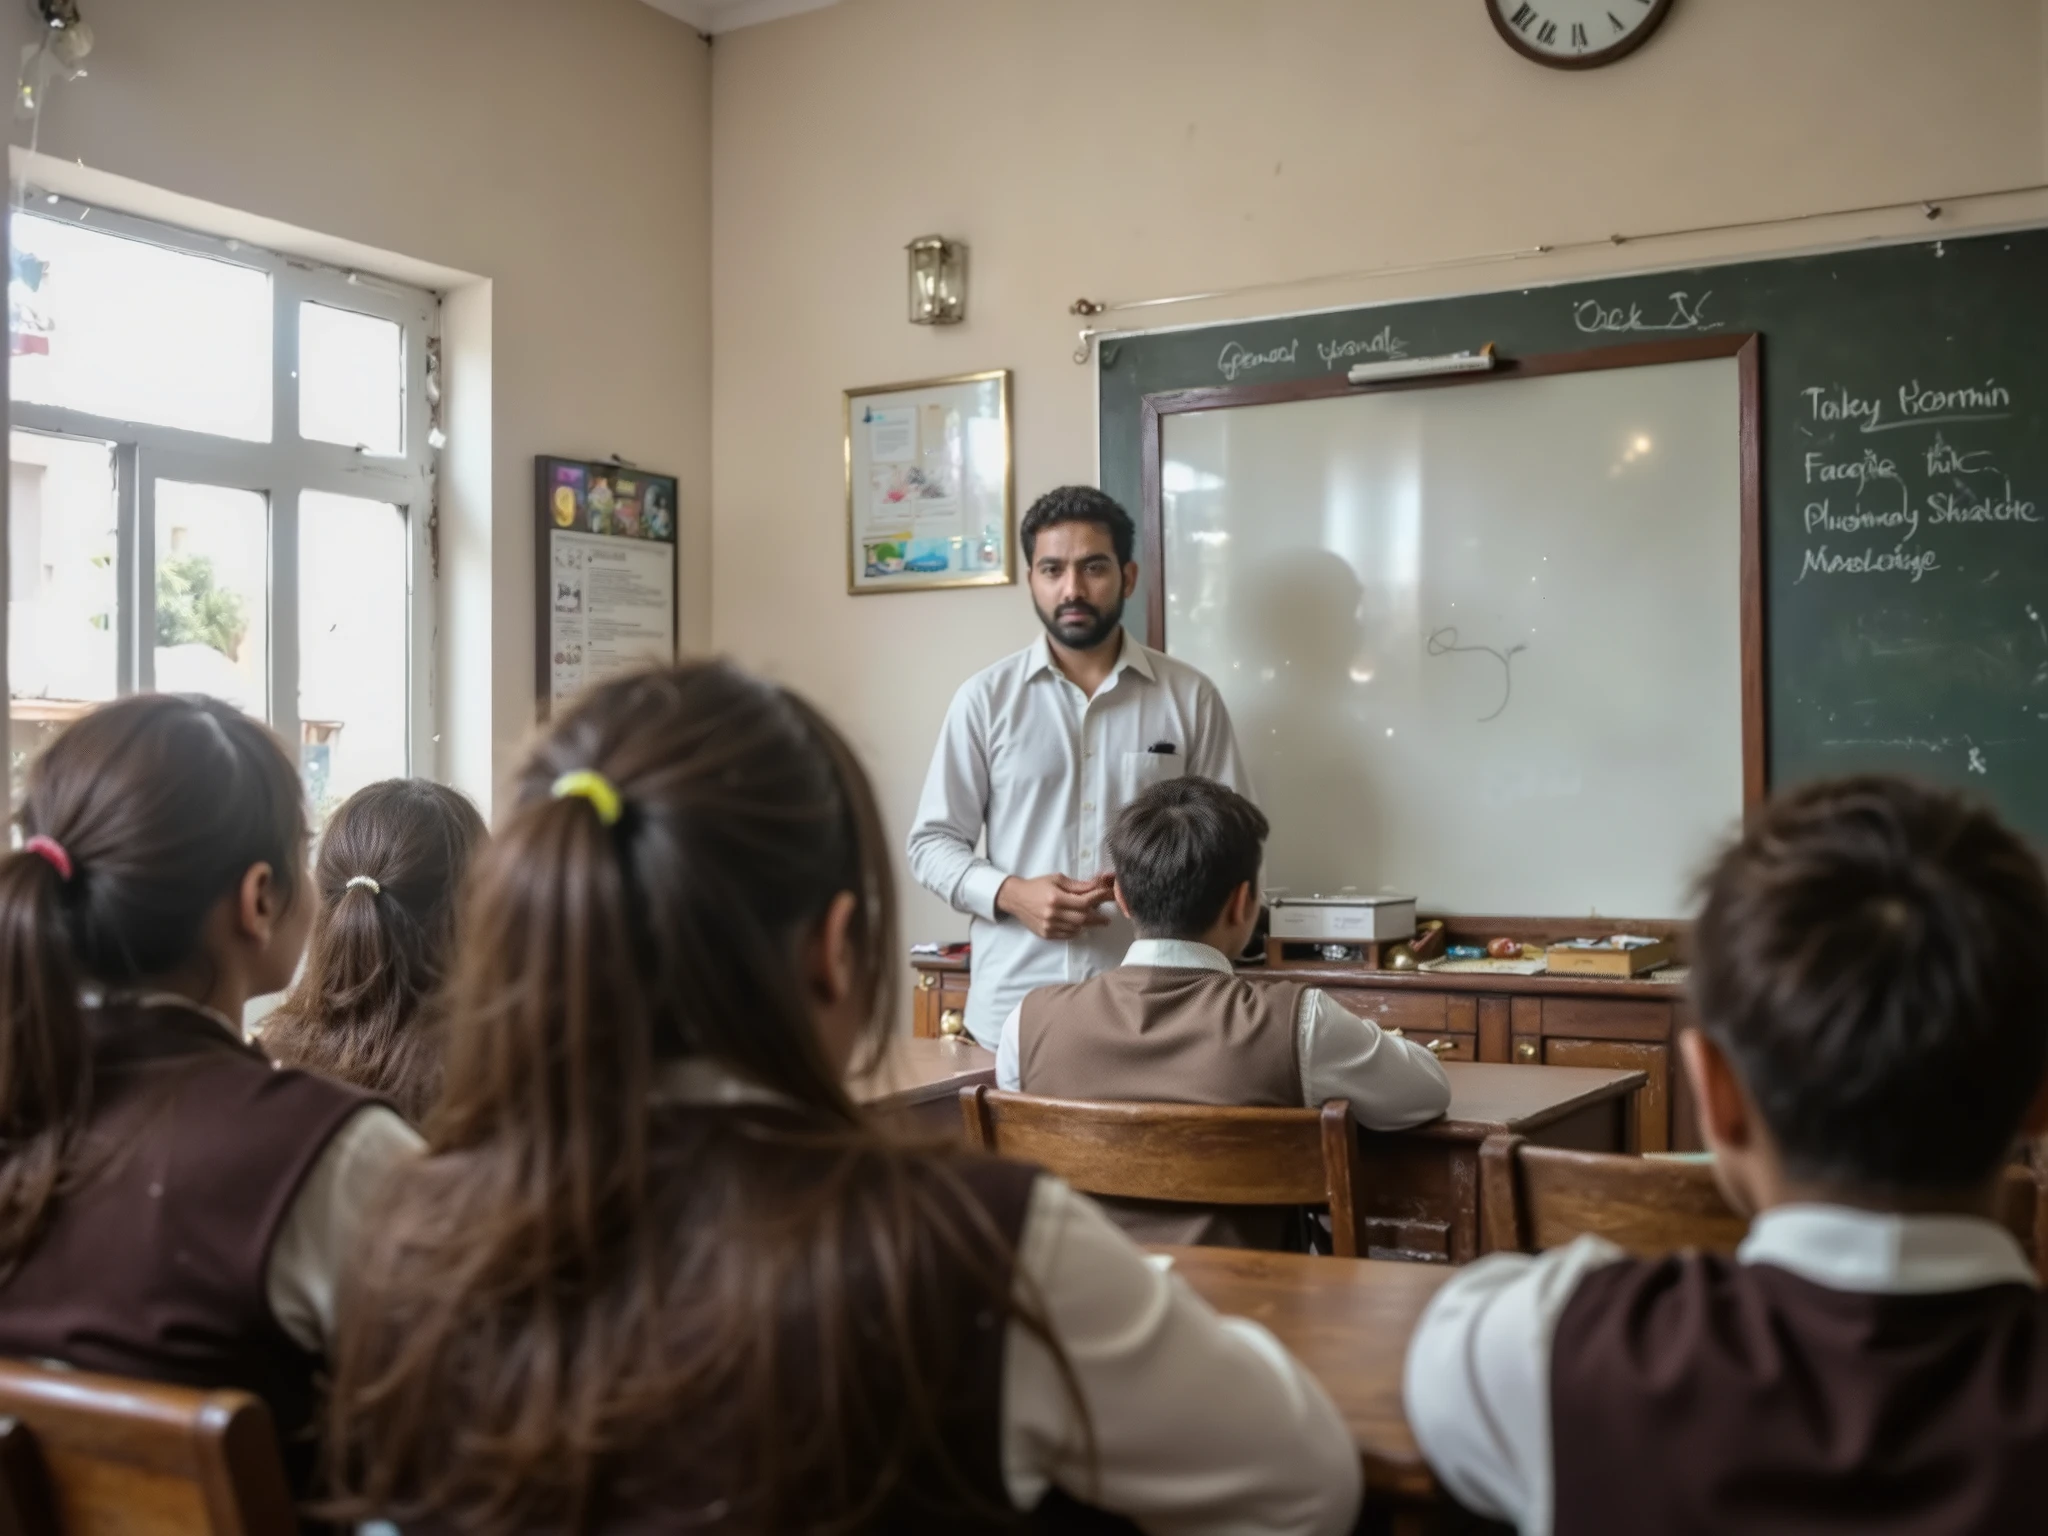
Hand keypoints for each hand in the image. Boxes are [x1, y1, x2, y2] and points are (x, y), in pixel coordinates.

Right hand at [997, 872, 1115, 940]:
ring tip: (1093, 920)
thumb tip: (1097, 887)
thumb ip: (1077, 886)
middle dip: (1098, 918)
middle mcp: (1052, 914)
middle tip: (1107, 918)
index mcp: (1056, 898)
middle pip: (1083, 919)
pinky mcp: (1046, 934)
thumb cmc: (1038, 886)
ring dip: (1087, 925)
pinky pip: (1067, 935)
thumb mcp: (1057, 880)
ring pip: (1077, 929)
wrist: (1016, 898)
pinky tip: (1078, 925)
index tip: (1109, 898)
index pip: (1084, 902)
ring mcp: (1049, 926)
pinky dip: (1076, 930)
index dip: (1099, 900)